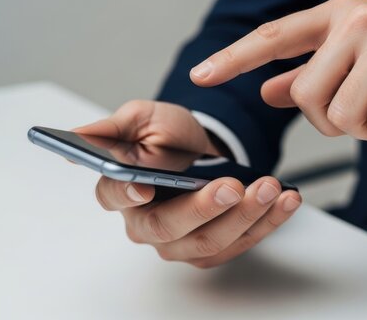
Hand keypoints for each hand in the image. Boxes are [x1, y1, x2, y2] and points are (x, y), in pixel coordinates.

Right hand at [75, 100, 301, 267]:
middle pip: (170, 228)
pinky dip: (268, 222)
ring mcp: (180, 242)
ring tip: (272, 188)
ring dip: (246, 216)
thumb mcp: (143, 118)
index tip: (144, 185)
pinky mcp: (213, 248)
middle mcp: (146, 224)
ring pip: (210, 242)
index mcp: (119, 191)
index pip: (115, 196)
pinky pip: (241, 242)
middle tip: (234, 186)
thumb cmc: (168, 136)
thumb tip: (80, 134)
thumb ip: (114, 127)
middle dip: (205, 208)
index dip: (128, 193)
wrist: (202, 150)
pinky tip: (286, 200)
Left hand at [190, 0, 366, 145]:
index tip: (201, 76)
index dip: (234, 59)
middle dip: (331, 120)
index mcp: (338, 14)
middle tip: (364, 109)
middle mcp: (359, 19)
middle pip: (306, 96)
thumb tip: (267, 90)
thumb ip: (310, 71)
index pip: (275, 37)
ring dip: (365, 129)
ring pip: (342, 117)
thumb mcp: (358, 56)